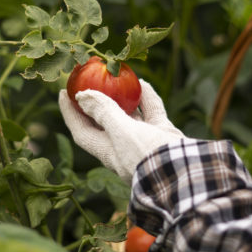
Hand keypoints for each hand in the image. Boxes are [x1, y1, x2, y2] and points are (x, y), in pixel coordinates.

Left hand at [59, 79, 185, 183]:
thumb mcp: (122, 132)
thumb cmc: (148, 155)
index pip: (82, 131)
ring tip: (116, 77)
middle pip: (104, 122)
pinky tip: (143, 83)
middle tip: (88, 80)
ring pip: (130, 115)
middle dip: (96, 102)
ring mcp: (145, 142)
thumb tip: (81, 96)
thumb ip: (104, 112)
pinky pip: (152, 113)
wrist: (188, 174)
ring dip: (122, 97)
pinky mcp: (163, 136)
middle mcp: (124, 148)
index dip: (70, 113)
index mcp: (108, 152)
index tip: (63, 93)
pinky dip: (146, 98)